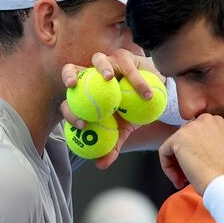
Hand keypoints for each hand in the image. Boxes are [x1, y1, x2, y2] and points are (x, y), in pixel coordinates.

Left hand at [60, 49, 163, 168]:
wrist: (154, 98)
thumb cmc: (133, 113)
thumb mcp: (123, 131)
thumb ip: (112, 144)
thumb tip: (101, 164)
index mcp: (85, 94)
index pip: (69, 100)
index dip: (69, 110)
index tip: (82, 124)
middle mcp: (91, 75)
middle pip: (72, 69)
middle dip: (68, 75)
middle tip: (73, 86)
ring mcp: (107, 63)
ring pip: (98, 59)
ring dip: (101, 67)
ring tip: (109, 78)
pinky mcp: (125, 57)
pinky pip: (128, 66)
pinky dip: (136, 80)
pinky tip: (145, 93)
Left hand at [158, 113, 223, 192]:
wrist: (222, 182)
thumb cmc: (223, 174)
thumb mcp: (217, 149)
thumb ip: (202, 142)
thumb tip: (185, 148)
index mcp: (216, 121)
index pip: (194, 133)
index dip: (192, 151)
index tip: (197, 165)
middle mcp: (205, 119)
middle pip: (183, 137)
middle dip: (182, 157)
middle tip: (186, 175)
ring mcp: (191, 127)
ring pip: (172, 145)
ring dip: (175, 164)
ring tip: (183, 180)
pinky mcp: (178, 137)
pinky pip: (164, 152)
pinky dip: (167, 168)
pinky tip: (178, 180)